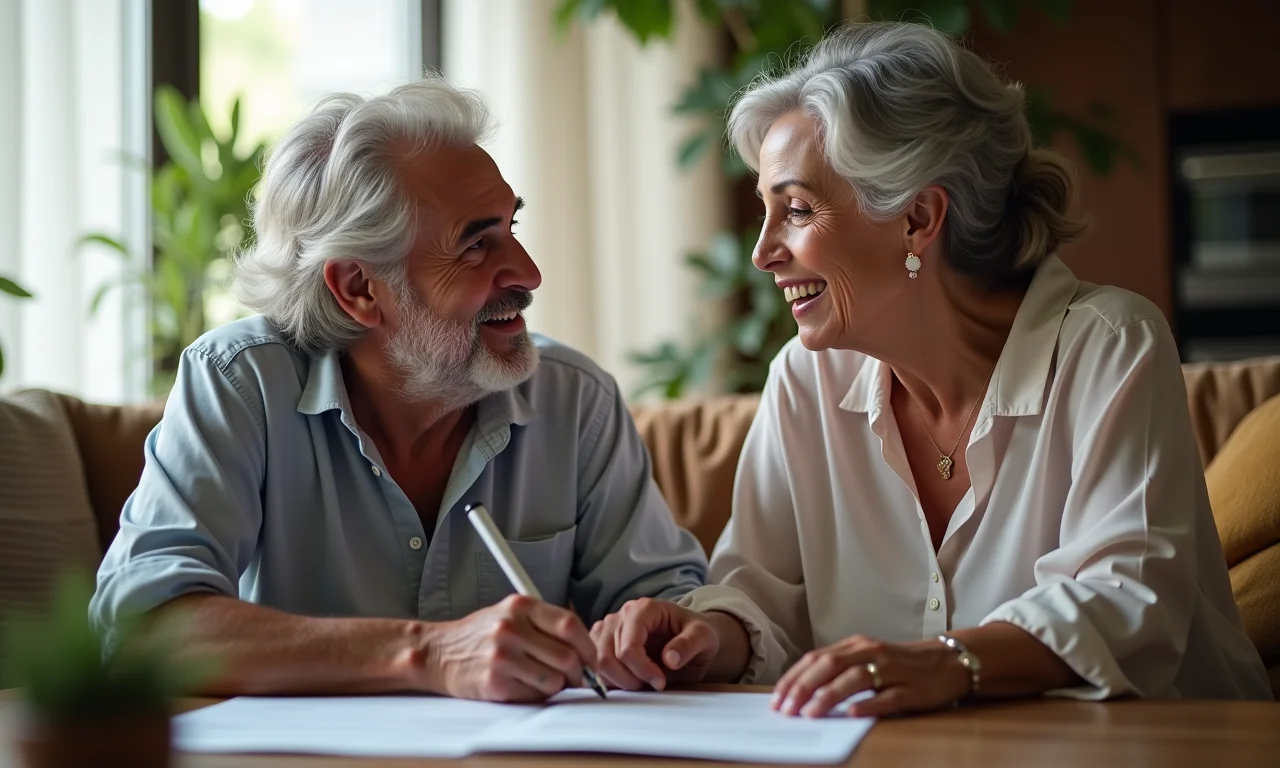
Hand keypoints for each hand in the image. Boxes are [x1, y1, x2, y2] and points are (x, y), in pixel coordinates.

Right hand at [427, 594, 597, 702]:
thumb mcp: (511, 614)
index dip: (588, 646)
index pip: (571, 625)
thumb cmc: (479, 635)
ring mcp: (502, 656)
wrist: (437, 652)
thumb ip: (545, 625)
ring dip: (558, 687)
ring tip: (545, 681)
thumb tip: (584, 650)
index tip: (591, 658)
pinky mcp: (494, 682)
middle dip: (579, 673)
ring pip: (555, 680)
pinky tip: (524, 686)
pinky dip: (537, 696)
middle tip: (576, 678)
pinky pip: (534, 695)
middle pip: (568, 656)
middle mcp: (511, 628)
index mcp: (521, 606)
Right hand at [589, 598, 720, 690]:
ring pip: (597, 662)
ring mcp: (607, 628)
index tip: (661, 683)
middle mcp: (620, 615)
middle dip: (629, 680)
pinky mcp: (601, 642)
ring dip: (618, 681)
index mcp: (644, 609)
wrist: (690, 636)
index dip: (642, 670)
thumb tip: (670, 659)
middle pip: (607, 656)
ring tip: (642, 684)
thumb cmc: (695, 634)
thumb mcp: (704, 636)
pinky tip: (629, 682)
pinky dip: (608, 679)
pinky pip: (593, 665)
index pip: (628, 646)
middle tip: (651, 687)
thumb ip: (689, 645)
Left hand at [773, 635, 969, 717]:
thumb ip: (839, 670)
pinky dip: (869, 705)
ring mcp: (892, 670)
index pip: (816, 658)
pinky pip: (887, 697)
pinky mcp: (911, 689)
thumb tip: (802, 691)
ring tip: (810, 713)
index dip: (794, 678)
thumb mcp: (866, 659)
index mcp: (855, 645)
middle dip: (804, 687)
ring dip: (829, 696)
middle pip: (830, 665)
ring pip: (855, 679)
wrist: (946, 661)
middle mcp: (870, 652)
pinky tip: (852, 714)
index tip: (777, 698)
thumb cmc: (900, 664)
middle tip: (786, 709)